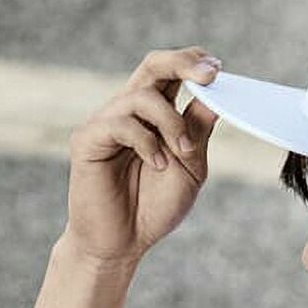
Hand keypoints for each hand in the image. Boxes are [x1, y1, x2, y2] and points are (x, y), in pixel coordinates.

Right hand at [62, 47, 222, 266]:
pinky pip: (119, 124)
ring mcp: (106, 122)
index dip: (193, 63)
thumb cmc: (154, 207)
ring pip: (142, 96)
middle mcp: (129, 111)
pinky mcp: (88, 140)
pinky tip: (157, 165)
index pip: (171, 74)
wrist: (122, 243)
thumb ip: (198, 133)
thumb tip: (216, 99)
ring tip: (183, 152)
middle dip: (183, 63)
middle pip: (153, 66)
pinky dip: (146, 142)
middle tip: (210, 75)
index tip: (219, 69)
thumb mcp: (189, 168)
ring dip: (171, 122)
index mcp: (155, 115)